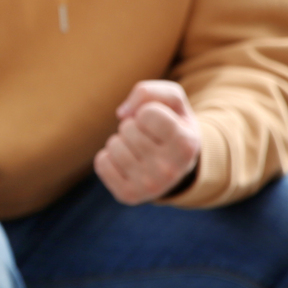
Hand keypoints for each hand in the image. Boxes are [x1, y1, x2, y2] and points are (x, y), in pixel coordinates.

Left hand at [93, 80, 202, 204]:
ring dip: (121, 141)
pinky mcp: (128, 196)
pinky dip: (109, 157)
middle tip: (148, 138)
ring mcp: (148, 186)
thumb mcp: (173, 101)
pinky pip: (101, 163)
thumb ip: (149, 92)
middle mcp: (169, 169)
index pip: (148, 112)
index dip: (147, 111)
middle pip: (128, 128)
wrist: (177, 165)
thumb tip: (121, 114)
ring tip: (138, 149)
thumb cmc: (172, 124)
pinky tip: (126, 163)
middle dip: (133, 126)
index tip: (158, 123)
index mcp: (186, 145)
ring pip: (113, 145)